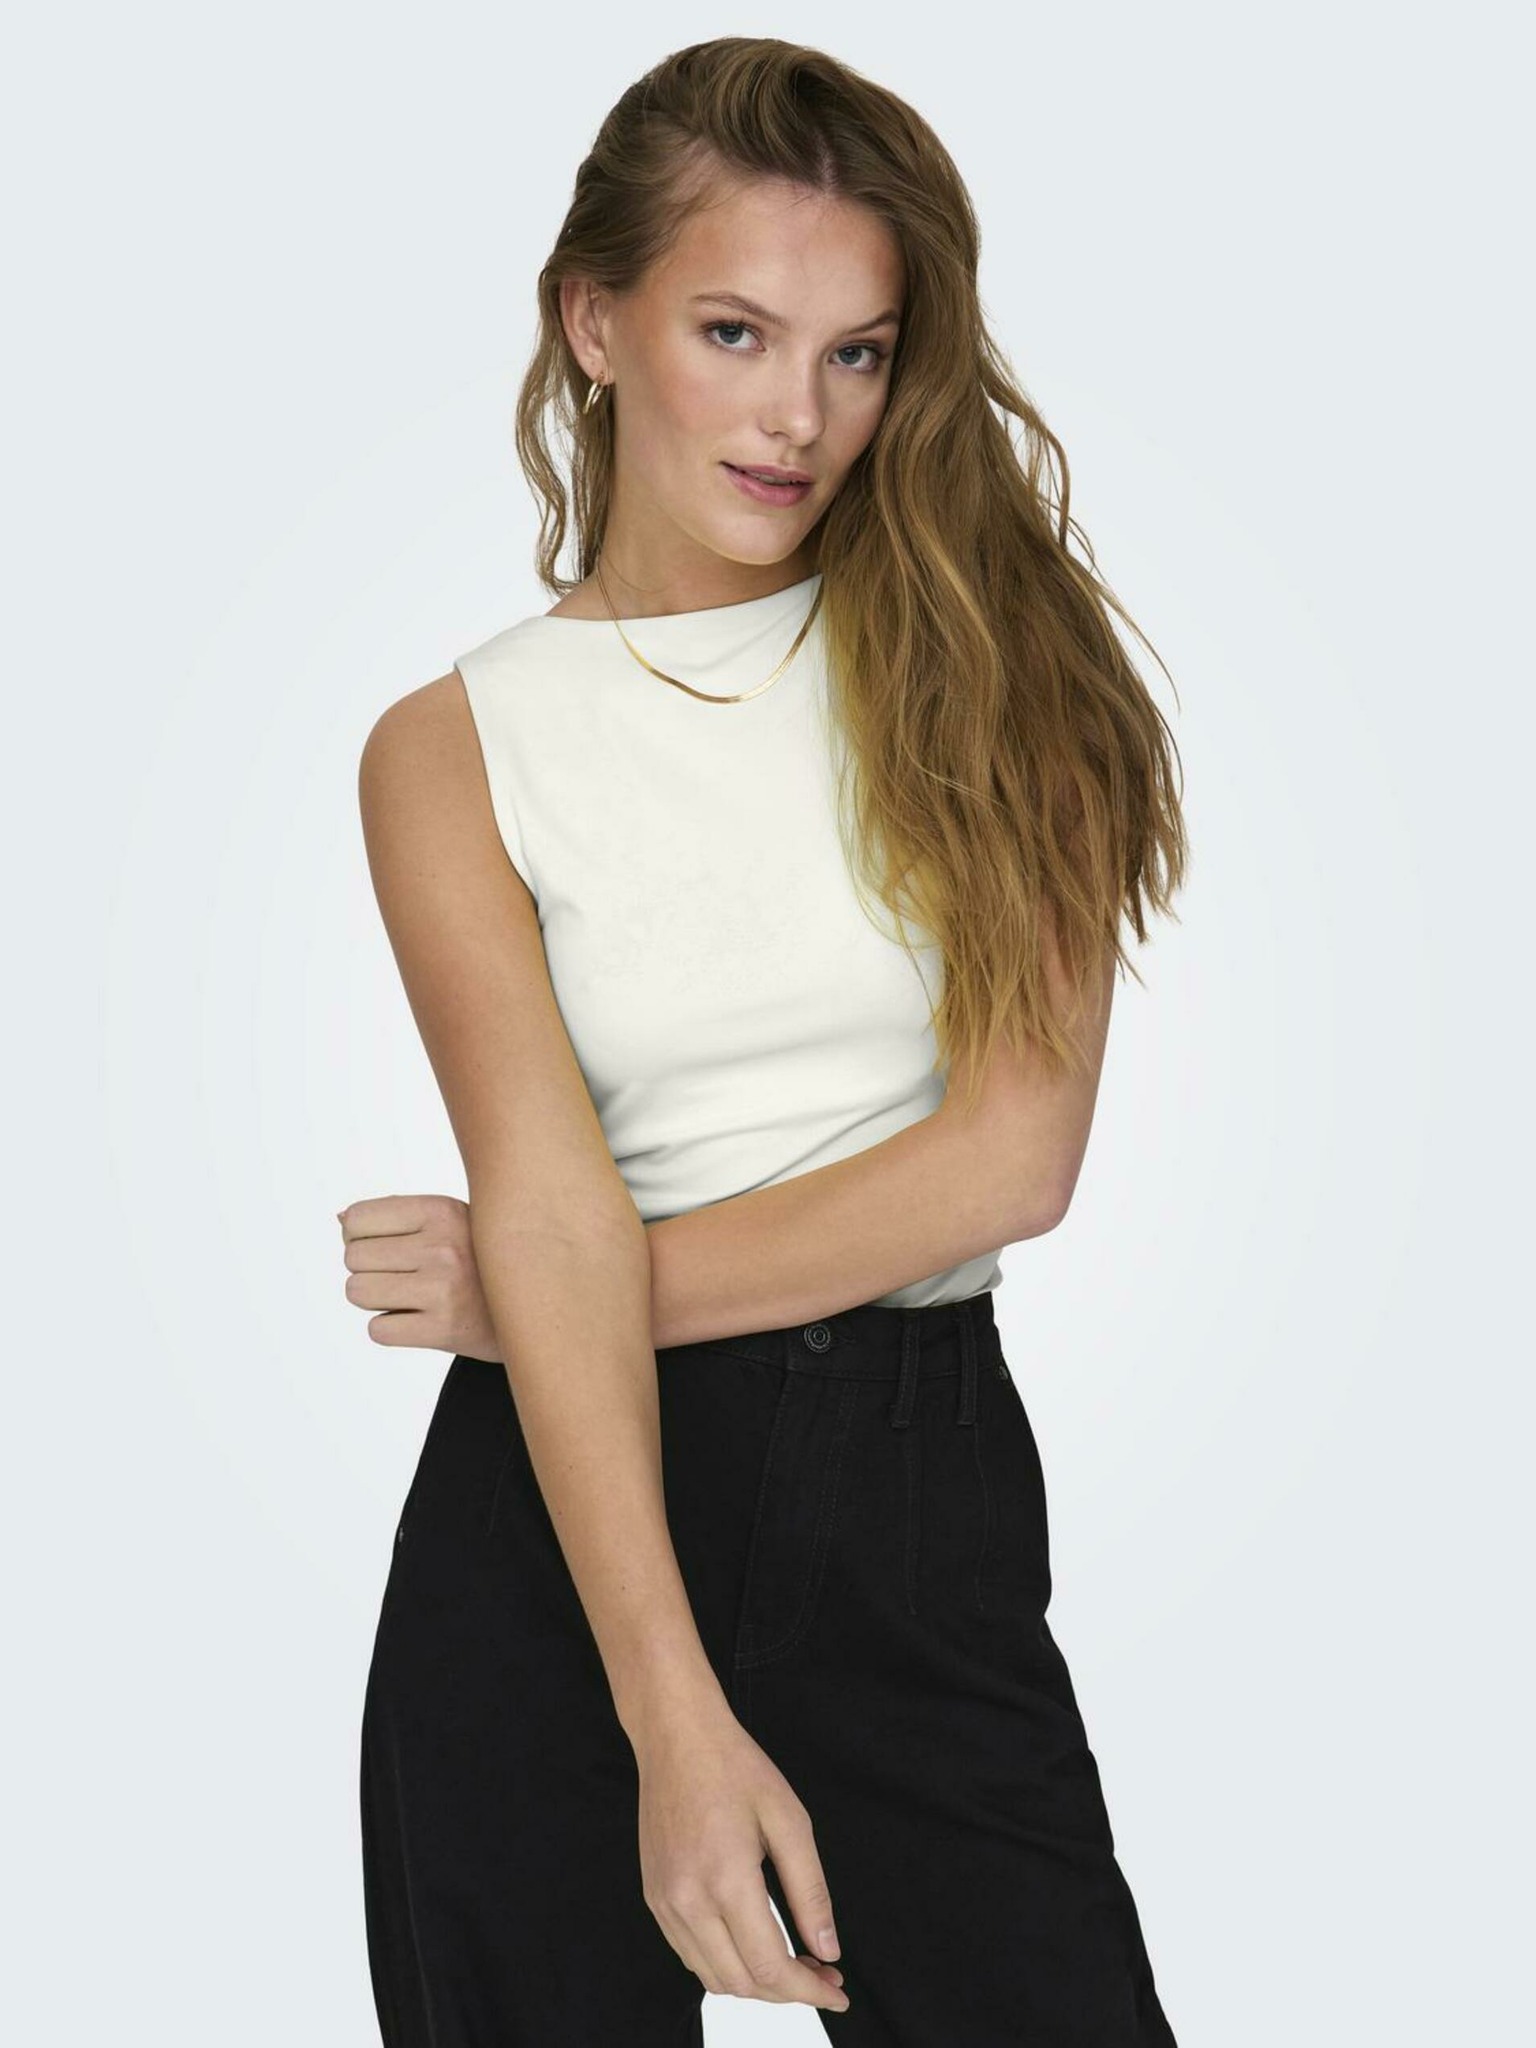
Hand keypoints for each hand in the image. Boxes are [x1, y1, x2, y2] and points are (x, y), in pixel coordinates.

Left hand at [336, 1192, 501, 1359]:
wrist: (538, 1306)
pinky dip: (391, 1328)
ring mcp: (444, 1290)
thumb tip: (341, 1219)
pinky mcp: (444, 1330)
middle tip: (403, 1275)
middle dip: (369, 1270)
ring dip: (376, 1299)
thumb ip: (398, 1214)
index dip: (361, 1237)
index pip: (357, 1219)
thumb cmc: (482, 1260)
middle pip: (352, 1258)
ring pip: (357, 1292)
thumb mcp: (452, 1221)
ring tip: (410, 1297)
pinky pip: (377, 1330)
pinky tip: (420, 1320)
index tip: (385, 1246)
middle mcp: (443, 1246)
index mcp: (442, 1210)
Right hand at [634, 1698, 849, 2013]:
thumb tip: (827, 1950)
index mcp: (725, 1879)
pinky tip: (753, 1945)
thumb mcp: (789, 1821)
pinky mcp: (655, 1898)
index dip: (808, 1990)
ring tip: (794, 1963)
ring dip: (756, 1984)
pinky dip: (726, 1964)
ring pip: (714, 1977)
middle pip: (741, 1982)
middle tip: (824, 1974)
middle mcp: (687, 1901)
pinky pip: (691, 1954)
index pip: (769, 1967)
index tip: (838, 1992)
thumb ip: (810, 1892)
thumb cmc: (734, 1768)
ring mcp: (665, 1903)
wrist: (676, 1738)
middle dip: (788, 1992)